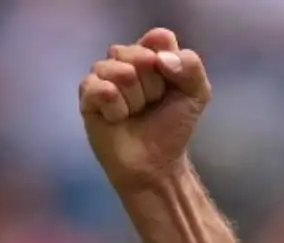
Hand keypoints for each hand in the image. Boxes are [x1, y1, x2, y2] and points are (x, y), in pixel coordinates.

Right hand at [78, 27, 210, 194]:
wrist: (156, 163)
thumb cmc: (173, 127)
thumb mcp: (196, 94)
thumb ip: (191, 66)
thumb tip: (159, 57)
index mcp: (151, 54)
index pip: (159, 38)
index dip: (169, 62)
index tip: (172, 84)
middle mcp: (124, 60)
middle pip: (138, 54)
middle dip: (153, 85)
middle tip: (153, 104)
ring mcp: (103, 76)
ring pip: (120, 70)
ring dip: (136, 99)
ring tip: (136, 113)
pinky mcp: (87, 96)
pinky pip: (101, 88)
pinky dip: (117, 107)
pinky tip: (119, 119)